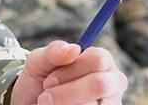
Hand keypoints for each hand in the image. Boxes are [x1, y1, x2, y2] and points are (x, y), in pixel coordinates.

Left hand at [9, 41, 126, 104]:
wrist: (34, 103)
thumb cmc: (40, 79)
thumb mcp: (39, 61)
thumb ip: (54, 51)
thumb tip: (75, 49)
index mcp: (102, 60)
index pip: (97, 59)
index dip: (70, 70)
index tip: (48, 81)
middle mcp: (113, 83)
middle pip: (100, 84)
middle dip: (68, 92)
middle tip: (45, 98)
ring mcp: (111, 104)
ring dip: (65, 104)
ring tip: (52, 104)